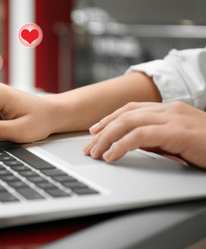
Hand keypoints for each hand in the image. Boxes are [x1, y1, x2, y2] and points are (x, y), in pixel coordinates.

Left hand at [83, 101, 205, 168]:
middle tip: (89, 146)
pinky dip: (122, 145)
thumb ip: (156, 138)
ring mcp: (173, 117)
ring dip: (107, 138)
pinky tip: (112, 156)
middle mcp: (168, 109)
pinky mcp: (176, 131)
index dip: (109, 119)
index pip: (130, 109)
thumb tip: (131, 143)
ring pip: (128, 122)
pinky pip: (140, 135)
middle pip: (125, 114)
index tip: (94, 131)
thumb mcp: (177, 140)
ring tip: (95, 153)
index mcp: (168, 109)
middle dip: (102, 130)